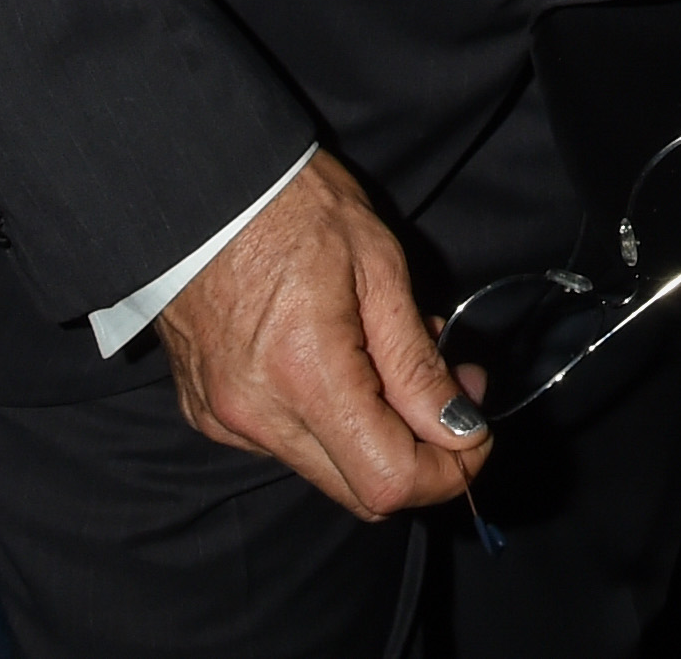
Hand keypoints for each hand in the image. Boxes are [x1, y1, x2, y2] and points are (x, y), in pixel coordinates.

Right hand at [159, 149, 488, 520]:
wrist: (201, 190)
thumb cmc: (293, 208)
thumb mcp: (379, 269)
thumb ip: (416, 363)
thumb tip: (459, 429)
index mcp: (304, 375)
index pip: (389, 479)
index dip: (449, 472)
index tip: (478, 433)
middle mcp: (257, 416)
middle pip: (359, 491)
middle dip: (422, 456)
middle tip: (454, 388)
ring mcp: (226, 421)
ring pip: (327, 469)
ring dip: (377, 435)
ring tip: (395, 356)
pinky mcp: (209, 414)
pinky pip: (286, 444)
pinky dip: (331, 420)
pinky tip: (344, 360)